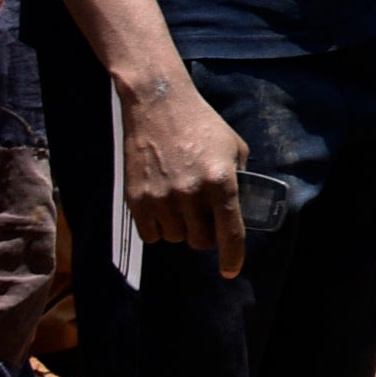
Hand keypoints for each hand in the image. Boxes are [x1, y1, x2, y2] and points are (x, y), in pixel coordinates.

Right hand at [118, 71, 249, 276]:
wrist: (158, 106)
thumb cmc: (202, 125)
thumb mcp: (234, 147)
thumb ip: (238, 179)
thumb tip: (238, 209)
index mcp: (221, 182)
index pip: (230, 233)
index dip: (233, 257)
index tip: (231, 271)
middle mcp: (191, 194)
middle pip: (201, 241)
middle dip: (206, 233)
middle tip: (204, 214)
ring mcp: (161, 198)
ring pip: (175, 238)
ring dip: (181, 228)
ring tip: (181, 203)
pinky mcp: (137, 198)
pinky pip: (151, 234)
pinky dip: (158, 228)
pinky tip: (162, 208)